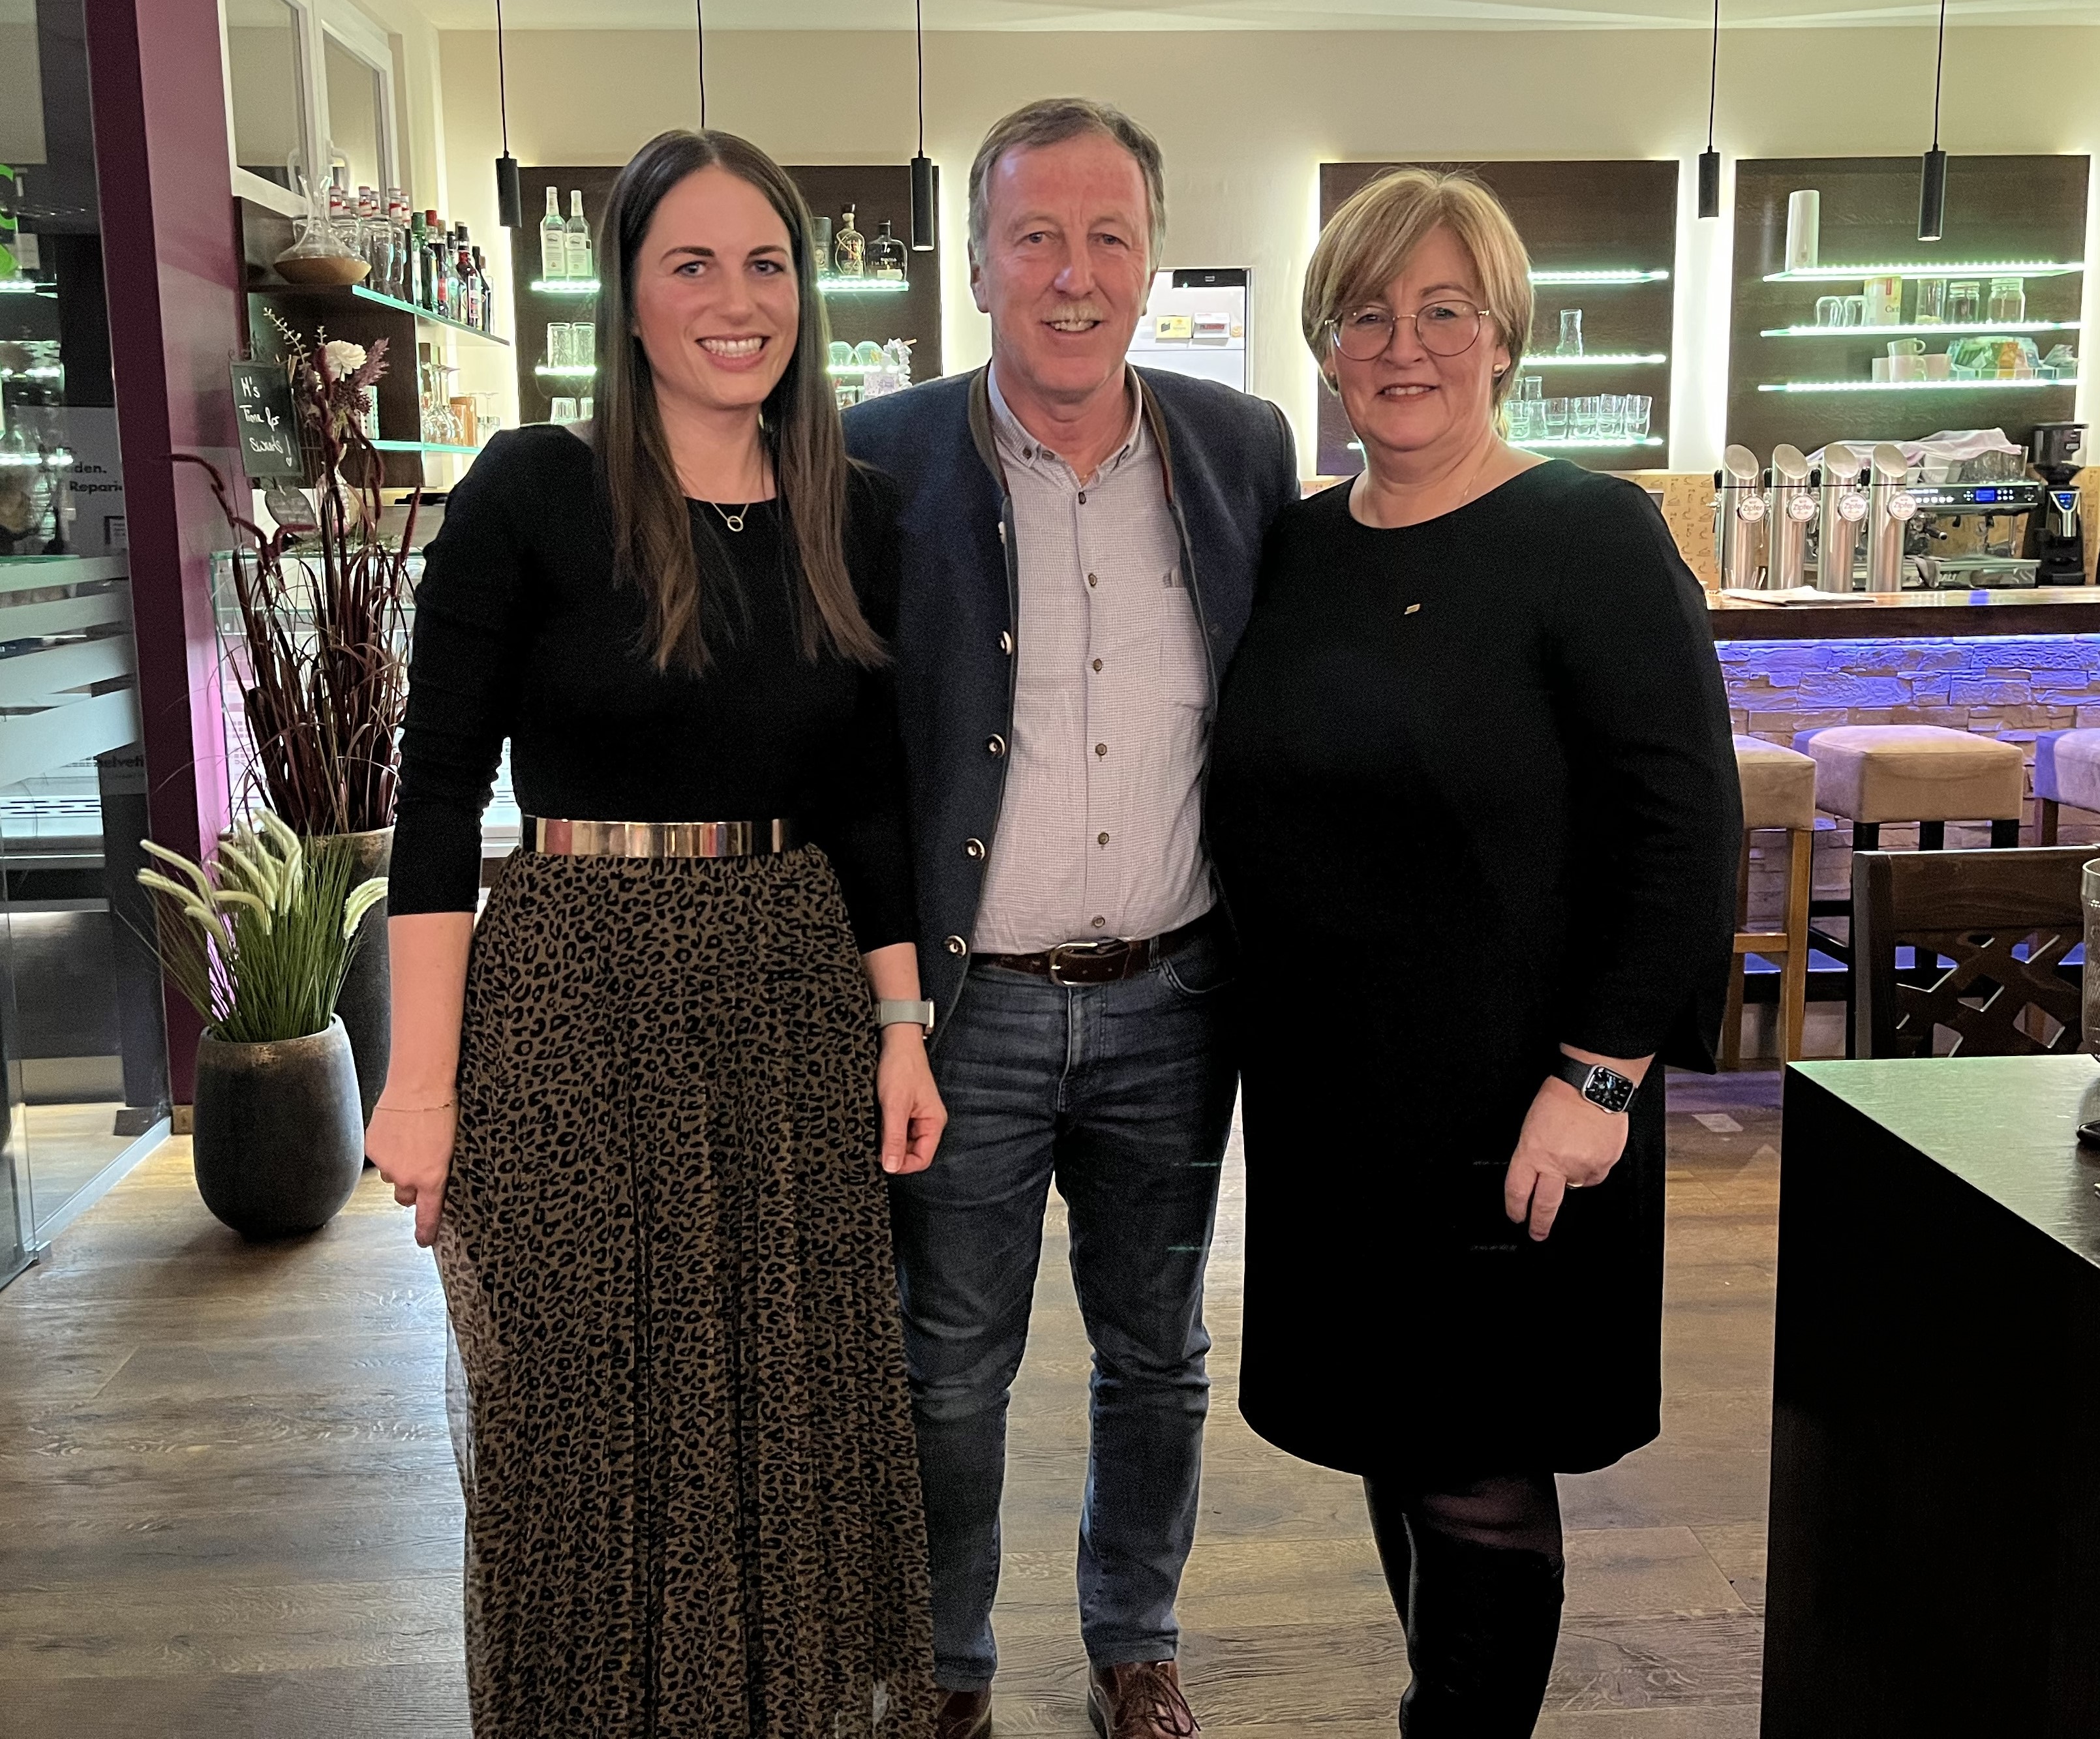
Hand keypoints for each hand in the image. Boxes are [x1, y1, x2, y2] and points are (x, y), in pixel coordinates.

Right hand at [367, 1097, 455, 1246]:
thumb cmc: (444, 1112)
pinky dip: (386, 1149)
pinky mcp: (372, 1149)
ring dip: (398, 1165)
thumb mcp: (452, 1148)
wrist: (419, 1087)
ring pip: (392, 1175)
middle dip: (411, 1186)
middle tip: (419, 1164)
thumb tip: (432, 1181)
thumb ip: (439, 1171)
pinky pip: (379, 1157)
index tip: (423, 1240)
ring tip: (410, 1140)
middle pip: (405, 1197)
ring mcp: (387, 1164)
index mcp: (432, 1179)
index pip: (428, 1213)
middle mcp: (407, 1177)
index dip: (425, 1230)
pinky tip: (397, 1131)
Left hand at [876, 1026, 945, 1175]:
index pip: (922, 1159)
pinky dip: (886, 1132)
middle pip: (913, 1153)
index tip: (883, 1163)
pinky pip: (897, 1130)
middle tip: (874, 1148)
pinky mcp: (905, 1110)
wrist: (896, 1041)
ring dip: (888, 1143)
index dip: (903, 1165)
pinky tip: (875, 1125)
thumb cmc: (901, 1068)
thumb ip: (894, 1138)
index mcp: (934, 1123)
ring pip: (903, 1142)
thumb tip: (891, 1167)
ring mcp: (917, 1117)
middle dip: (894, 1154)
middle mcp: (928, 1122)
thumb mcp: (894, 1106)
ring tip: (874, 1134)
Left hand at [1502, 1075, 1629, 1242]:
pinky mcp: (1603, 1166)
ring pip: (1574, 1187)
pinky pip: (1594, 1176)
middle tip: (1537, 1234)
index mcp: (1531, 1152)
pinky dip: (1591, 1168)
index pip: (1517, 1190)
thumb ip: (1534, 1154)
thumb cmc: (1560, 1098)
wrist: (1594, 1087)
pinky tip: (1589, 1149)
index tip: (1516, 1217)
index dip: (1515, 1208)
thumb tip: (1541, 1174)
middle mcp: (1556, 1164)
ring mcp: (1581, 1167)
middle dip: (1540, 1224)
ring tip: (1573, 1150)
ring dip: (1572, 1177)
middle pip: (1545, 1206)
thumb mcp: (1532, 1125)